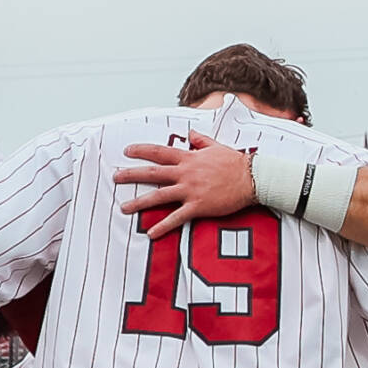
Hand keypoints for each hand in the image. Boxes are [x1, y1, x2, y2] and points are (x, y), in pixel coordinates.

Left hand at [113, 133, 251, 237]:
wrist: (252, 178)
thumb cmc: (236, 163)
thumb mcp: (216, 147)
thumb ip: (201, 141)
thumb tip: (191, 133)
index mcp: (189, 158)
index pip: (159, 152)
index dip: (141, 151)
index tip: (127, 151)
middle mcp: (185, 173)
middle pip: (152, 173)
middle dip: (131, 174)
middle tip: (115, 177)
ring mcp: (190, 190)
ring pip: (159, 196)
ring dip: (139, 202)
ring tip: (124, 207)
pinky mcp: (198, 206)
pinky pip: (177, 217)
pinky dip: (163, 226)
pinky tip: (151, 233)